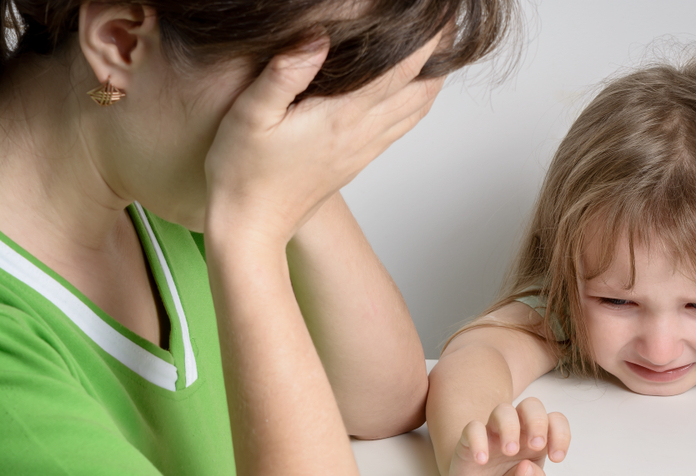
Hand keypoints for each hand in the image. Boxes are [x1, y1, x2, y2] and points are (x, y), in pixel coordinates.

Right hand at [204, 34, 443, 244]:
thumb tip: (317, 35)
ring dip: (433, 79)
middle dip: (440, 55)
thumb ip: (284, 73)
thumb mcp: (250, 115)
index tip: (439, 16)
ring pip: (417, 111)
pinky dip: (417, 103)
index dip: (427, 39)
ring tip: (441, 50)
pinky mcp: (358, 161)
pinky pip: (401, 127)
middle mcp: (362, 134)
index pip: (401, 70)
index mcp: (342, 117)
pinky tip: (413, 91)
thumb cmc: (243, 171)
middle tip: (445, 25)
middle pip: (421, 90)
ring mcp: (364, 150)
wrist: (252, 226)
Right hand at [448, 398, 569, 475]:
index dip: (561, 434)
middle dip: (537, 422)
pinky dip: (478, 440)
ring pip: (503, 410)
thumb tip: (526, 467)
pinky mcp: (470, 438)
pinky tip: (482, 460)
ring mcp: (493, 430)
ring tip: (509, 451)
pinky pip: (473, 427)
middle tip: (535, 446)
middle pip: (531, 405)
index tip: (556, 458)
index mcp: (538, 439)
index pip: (555, 421)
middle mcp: (518, 429)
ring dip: (510, 428)